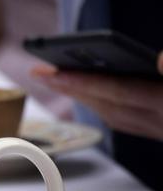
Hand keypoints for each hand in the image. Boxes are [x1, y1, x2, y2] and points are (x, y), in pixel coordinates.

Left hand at [32, 52, 162, 141]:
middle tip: (39, 72)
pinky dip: (100, 104)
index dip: (83, 82)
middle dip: (69, 87)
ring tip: (55, 79)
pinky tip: (89, 93)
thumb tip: (160, 60)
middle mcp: (159, 122)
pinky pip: (121, 119)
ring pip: (110, 115)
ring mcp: (158, 129)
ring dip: (80, 96)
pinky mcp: (160, 130)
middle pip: (105, 105)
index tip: (51, 73)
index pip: (118, 92)